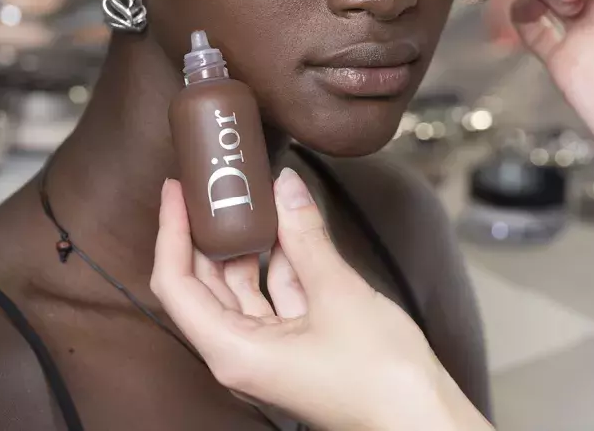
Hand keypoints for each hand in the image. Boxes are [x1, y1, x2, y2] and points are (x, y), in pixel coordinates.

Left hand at [151, 170, 489, 430]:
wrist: (422, 419)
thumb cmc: (380, 377)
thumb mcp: (339, 293)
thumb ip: (306, 236)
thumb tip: (284, 186)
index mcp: (233, 352)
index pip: (177, 285)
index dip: (171, 233)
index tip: (177, 190)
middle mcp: (241, 355)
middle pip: (205, 285)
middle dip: (208, 233)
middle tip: (214, 185)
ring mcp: (269, 353)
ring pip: (243, 288)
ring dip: (249, 244)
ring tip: (256, 197)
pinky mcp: (297, 349)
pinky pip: (276, 298)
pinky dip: (281, 263)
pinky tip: (293, 228)